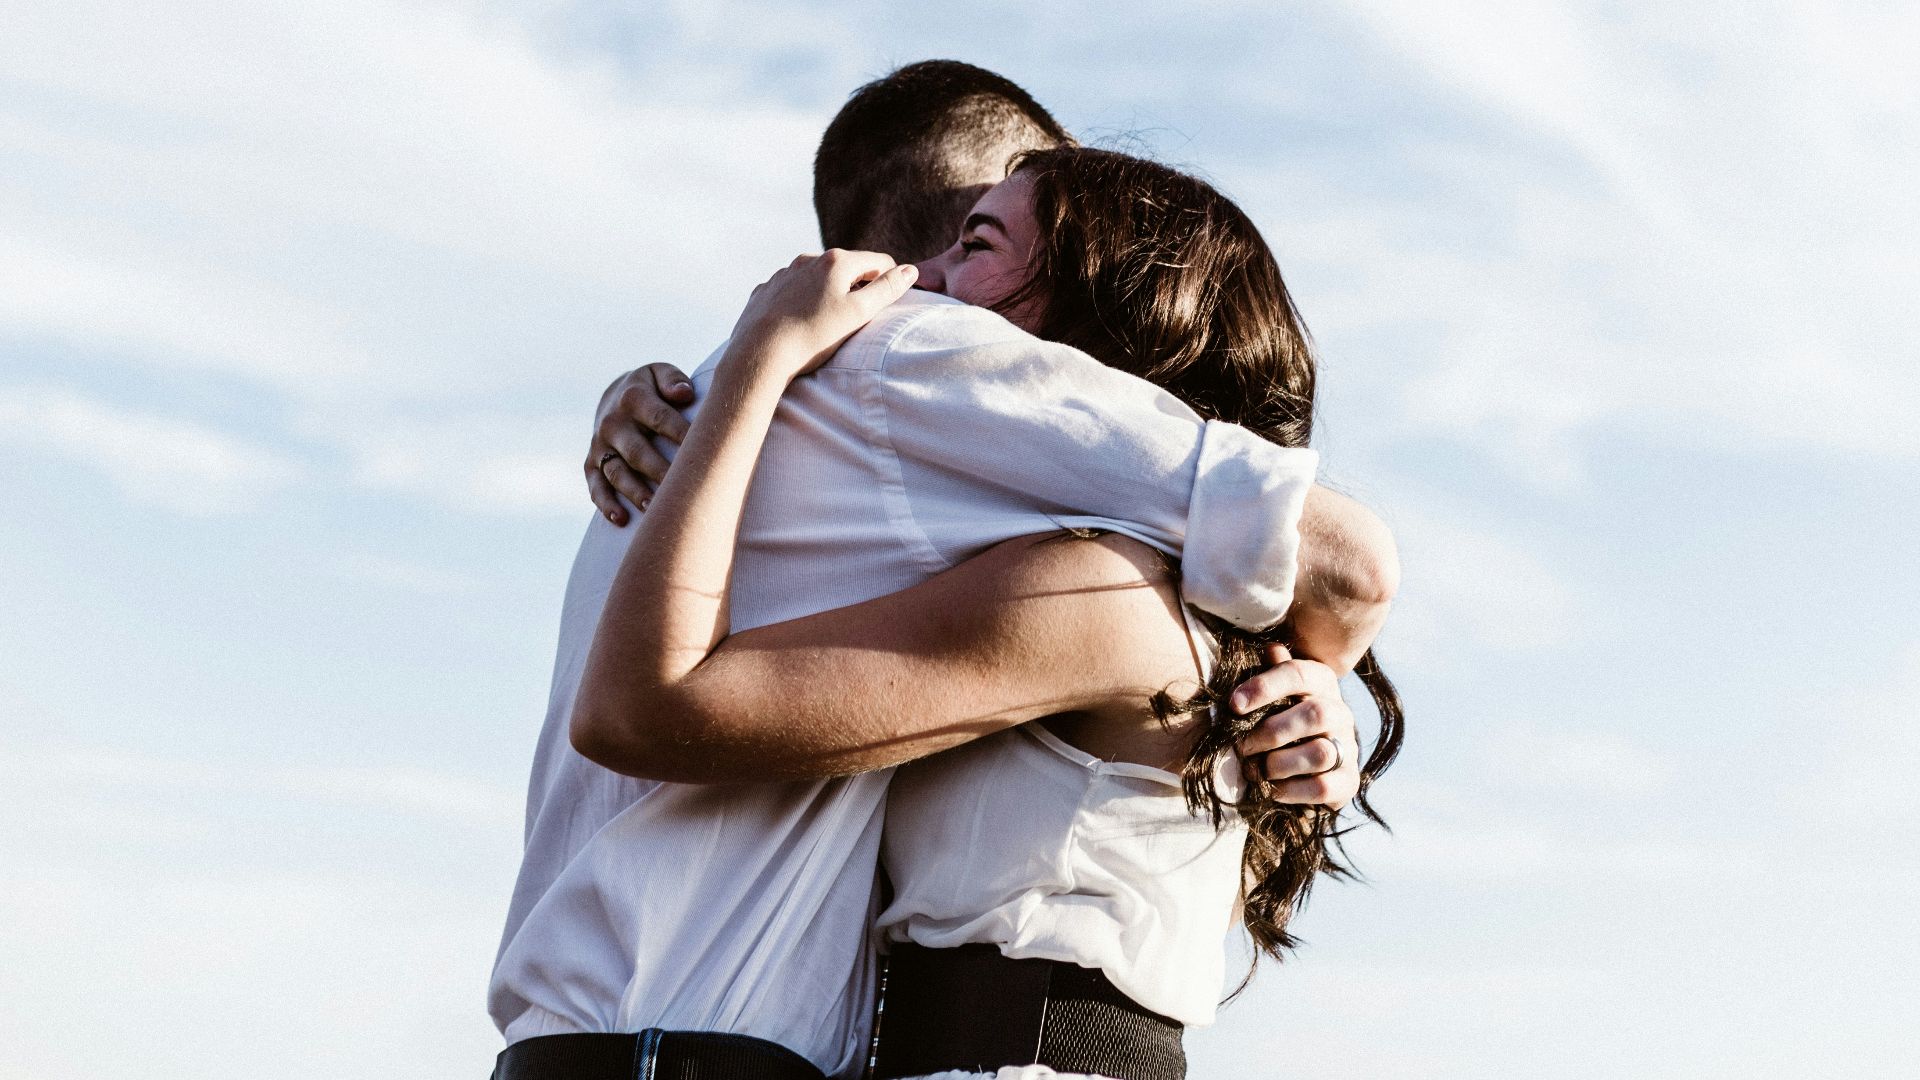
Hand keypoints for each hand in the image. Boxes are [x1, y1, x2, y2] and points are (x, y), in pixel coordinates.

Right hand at [586, 363, 695, 524]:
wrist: (614, 396)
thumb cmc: (651, 389)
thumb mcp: (659, 373)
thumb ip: (672, 380)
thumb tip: (684, 393)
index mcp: (633, 398)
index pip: (661, 418)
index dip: (682, 435)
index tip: (704, 453)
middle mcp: (613, 423)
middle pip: (638, 451)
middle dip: (659, 471)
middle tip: (682, 489)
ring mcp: (600, 446)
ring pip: (617, 472)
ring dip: (634, 492)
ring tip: (653, 508)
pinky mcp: (591, 464)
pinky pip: (596, 486)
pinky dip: (606, 504)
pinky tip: (621, 520)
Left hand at [722, 250, 918, 381]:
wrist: (760, 353)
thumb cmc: (814, 336)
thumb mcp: (859, 313)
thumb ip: (887, 289)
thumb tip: (910, 270)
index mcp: (836, 261)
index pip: (878, 261)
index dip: (890, 280)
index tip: (889, 302)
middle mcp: (808, 260)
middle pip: (847, 267)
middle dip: (858, 286)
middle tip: (859, 317)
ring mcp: (784, 274)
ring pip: (817, 278)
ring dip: (828, 293)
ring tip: (827, 323)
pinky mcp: (766, 291)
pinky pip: (792, 291)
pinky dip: (801, 301)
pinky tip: (800, 323)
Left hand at [1229, 644, 1360, 808]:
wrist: (1305, 766)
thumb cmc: (1278, 719)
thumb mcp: (1272, 694)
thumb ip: (1271, 674)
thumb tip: (1271, 648)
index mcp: (1321, 682)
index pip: (1298, 673)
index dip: (1264, 686)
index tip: (1234, 705)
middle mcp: (1340, 712)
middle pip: (1315, 714)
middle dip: (1271, 732)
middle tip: (1242, 747)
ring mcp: (1348, 747)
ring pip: (1320, 752)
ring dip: (1279, 764)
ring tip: (1256, 770)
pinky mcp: (1348, 781)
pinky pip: (1323, 787)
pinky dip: (1291, 790)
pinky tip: (1272, 789)